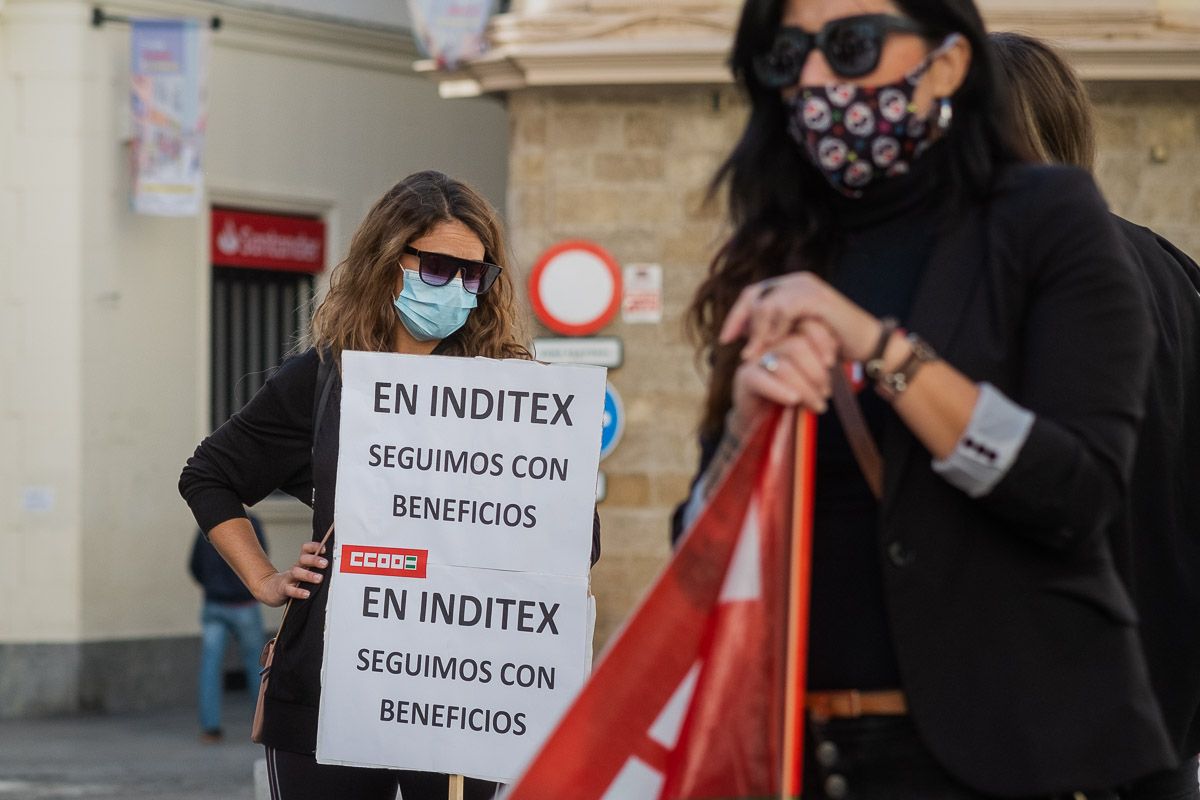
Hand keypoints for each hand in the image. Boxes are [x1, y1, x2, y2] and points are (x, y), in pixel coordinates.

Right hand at [254, 541, 327, 606]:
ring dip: (308, 575)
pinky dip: (298, 592)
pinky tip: (306, 594)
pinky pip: (290, 590)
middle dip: (314, 560)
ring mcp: (288, 578)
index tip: (324, 549)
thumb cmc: (292, 581)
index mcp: (302, 563)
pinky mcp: (283, 589)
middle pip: (303, 559)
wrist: (270, 590)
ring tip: (319, 578)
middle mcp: (296, 568)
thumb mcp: (304, 572)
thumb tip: (337, 566)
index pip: (306, 549)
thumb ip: (316, 568)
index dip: (314, 546)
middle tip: (325, 563)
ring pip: (297, 573)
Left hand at [720, 272, 882, 362]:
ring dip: (758, 331)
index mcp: (789, 287)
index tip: (725, 339)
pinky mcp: (816, 297)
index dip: (736, 316)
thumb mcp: (796, 337)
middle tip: (731, 344)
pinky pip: (785, 309)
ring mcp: (807, 286)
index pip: (753, 295)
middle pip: (754, 294)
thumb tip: (745, 338)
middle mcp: (796, 281)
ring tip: (755, 354)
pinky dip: (775, 329)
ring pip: (766, 303)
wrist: (866, 345)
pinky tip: (774, 346)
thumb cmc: (832, 345)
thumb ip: (774, 331)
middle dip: (740, 320)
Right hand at [727, 321, 838, 435]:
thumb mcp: (811, 379)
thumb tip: (836, 354)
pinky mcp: (745, 378)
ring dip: (806, 389)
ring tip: (817, 406)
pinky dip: (780, 391)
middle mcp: (771, 344)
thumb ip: (821, 364)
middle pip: (797, 345)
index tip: (832, 364)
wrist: (764, 425)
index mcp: (788, 337)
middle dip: (817, 372)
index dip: (823, 342)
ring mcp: (756, 360)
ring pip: (785, 366)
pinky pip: (763, 380)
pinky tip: (793, 400)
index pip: (808, 327)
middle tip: (826, 392)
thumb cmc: (791, 400)